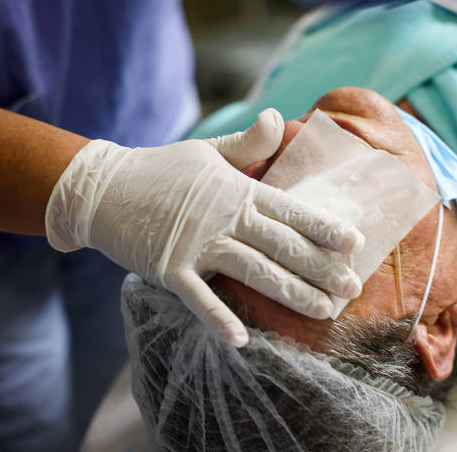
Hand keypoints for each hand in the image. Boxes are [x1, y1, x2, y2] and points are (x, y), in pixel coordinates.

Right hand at [46, 108, 363, 345]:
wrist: (101, 187)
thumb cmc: (161, 169)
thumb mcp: (207, 150)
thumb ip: (247, 144)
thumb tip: (276, 116)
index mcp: (238, 191)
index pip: (290, 210)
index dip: (324, 226)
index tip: (355, 243)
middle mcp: (224, 218)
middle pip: (281, 245)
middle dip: (320, 268)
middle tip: (352, 289)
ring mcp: (197, 245)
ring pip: (253, 271)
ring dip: (289, 292)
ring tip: (322, 311)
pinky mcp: (169, 268)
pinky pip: (198, 297)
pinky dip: (217, 318)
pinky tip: (240, 340)